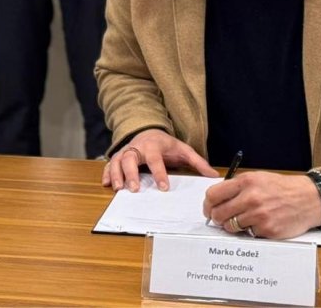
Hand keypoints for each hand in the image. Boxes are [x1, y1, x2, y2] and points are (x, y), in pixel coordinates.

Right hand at [102, 130, 216, 191]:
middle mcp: (137, 147)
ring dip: (116, 174)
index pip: (155, 159)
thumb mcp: (183, 149)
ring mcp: (126, 151)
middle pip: (130, 158)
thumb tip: (213, 175)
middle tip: (134, 189)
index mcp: (153, 145)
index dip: (159, 173)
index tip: (164, 187)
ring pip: (117, 161)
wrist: (149, 131)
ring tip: (119, 189)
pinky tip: (107, 184)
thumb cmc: (166, 144)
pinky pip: (109, 164)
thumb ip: (197, 162)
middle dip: (131, 173)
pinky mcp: (118, 156)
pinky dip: (107, 173)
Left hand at [203, 171, 320, 239]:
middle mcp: (250, 198)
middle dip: (217, 218)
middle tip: (220, 219)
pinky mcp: (268, 230)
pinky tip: (257, 224)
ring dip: (232, 226)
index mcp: (246, 182)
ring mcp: (259, 216)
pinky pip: (248, 234)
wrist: (308, 198)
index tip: (208, 209)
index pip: (213, 195)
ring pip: (231, 226)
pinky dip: (249, 231)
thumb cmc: (282, 188)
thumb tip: (216, 200)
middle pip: (219, 213)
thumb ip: (237, 187)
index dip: (207, 204)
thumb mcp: (257, 178)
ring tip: (241, 221)